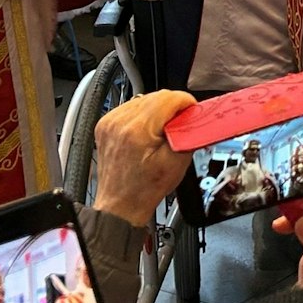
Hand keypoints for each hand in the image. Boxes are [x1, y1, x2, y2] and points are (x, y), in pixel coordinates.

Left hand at [90, 90, 195, 227]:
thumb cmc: (145, 190)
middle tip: (177, 129)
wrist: (120, 206)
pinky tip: (145, 133)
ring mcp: (110, 122)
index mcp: (138, 130)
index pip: (170, 97)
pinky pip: (132, 107)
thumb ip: (188, 133)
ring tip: (159, 134)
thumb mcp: (177, 162)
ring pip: (145, 99)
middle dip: (172, 109)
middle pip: (157, 96)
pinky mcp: (106, 124)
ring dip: (157, 111)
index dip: (186, 104)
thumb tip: (196, 115)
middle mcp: (120, 122)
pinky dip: (143, 116)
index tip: (191, 113)